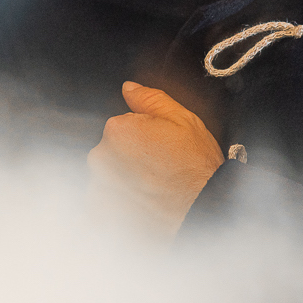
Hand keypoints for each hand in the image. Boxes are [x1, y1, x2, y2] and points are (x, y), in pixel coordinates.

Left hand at [86, 81, 225, 233]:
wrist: (203, 212)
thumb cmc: (197, 170)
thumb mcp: (183, 121)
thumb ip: (151, 100)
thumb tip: (129, 88)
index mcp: (118, 130)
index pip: (120, 126)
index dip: (143, 138)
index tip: (159, 150)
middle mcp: (101, 158)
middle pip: (110, 152)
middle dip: (131, 160)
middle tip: (158, 171)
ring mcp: (99, 187)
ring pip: (107, 178)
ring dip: (124, 183)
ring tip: (153, 191)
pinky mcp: (101, 214)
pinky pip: (104, 204)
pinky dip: (119, 205)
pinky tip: (142, 206)